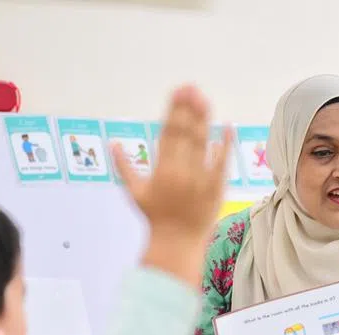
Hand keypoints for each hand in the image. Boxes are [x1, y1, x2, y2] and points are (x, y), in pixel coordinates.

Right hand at [113, 85, 233, 284]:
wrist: (177, 244)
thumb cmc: (155, 217)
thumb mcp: (135, 193)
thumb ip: (124, 167)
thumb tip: (112, 144)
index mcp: (161, 170)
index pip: (168, 134)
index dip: (174, 112)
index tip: (178, 93)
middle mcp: (180, 172)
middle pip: (185, 134)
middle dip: (188, 109)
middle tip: (192, 88)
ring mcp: (199, 180)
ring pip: (202, 144)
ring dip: (204, 120)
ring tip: (204, 100)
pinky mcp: (216, 188)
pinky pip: (221, 163)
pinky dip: (225, 145)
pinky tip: (226, 126)